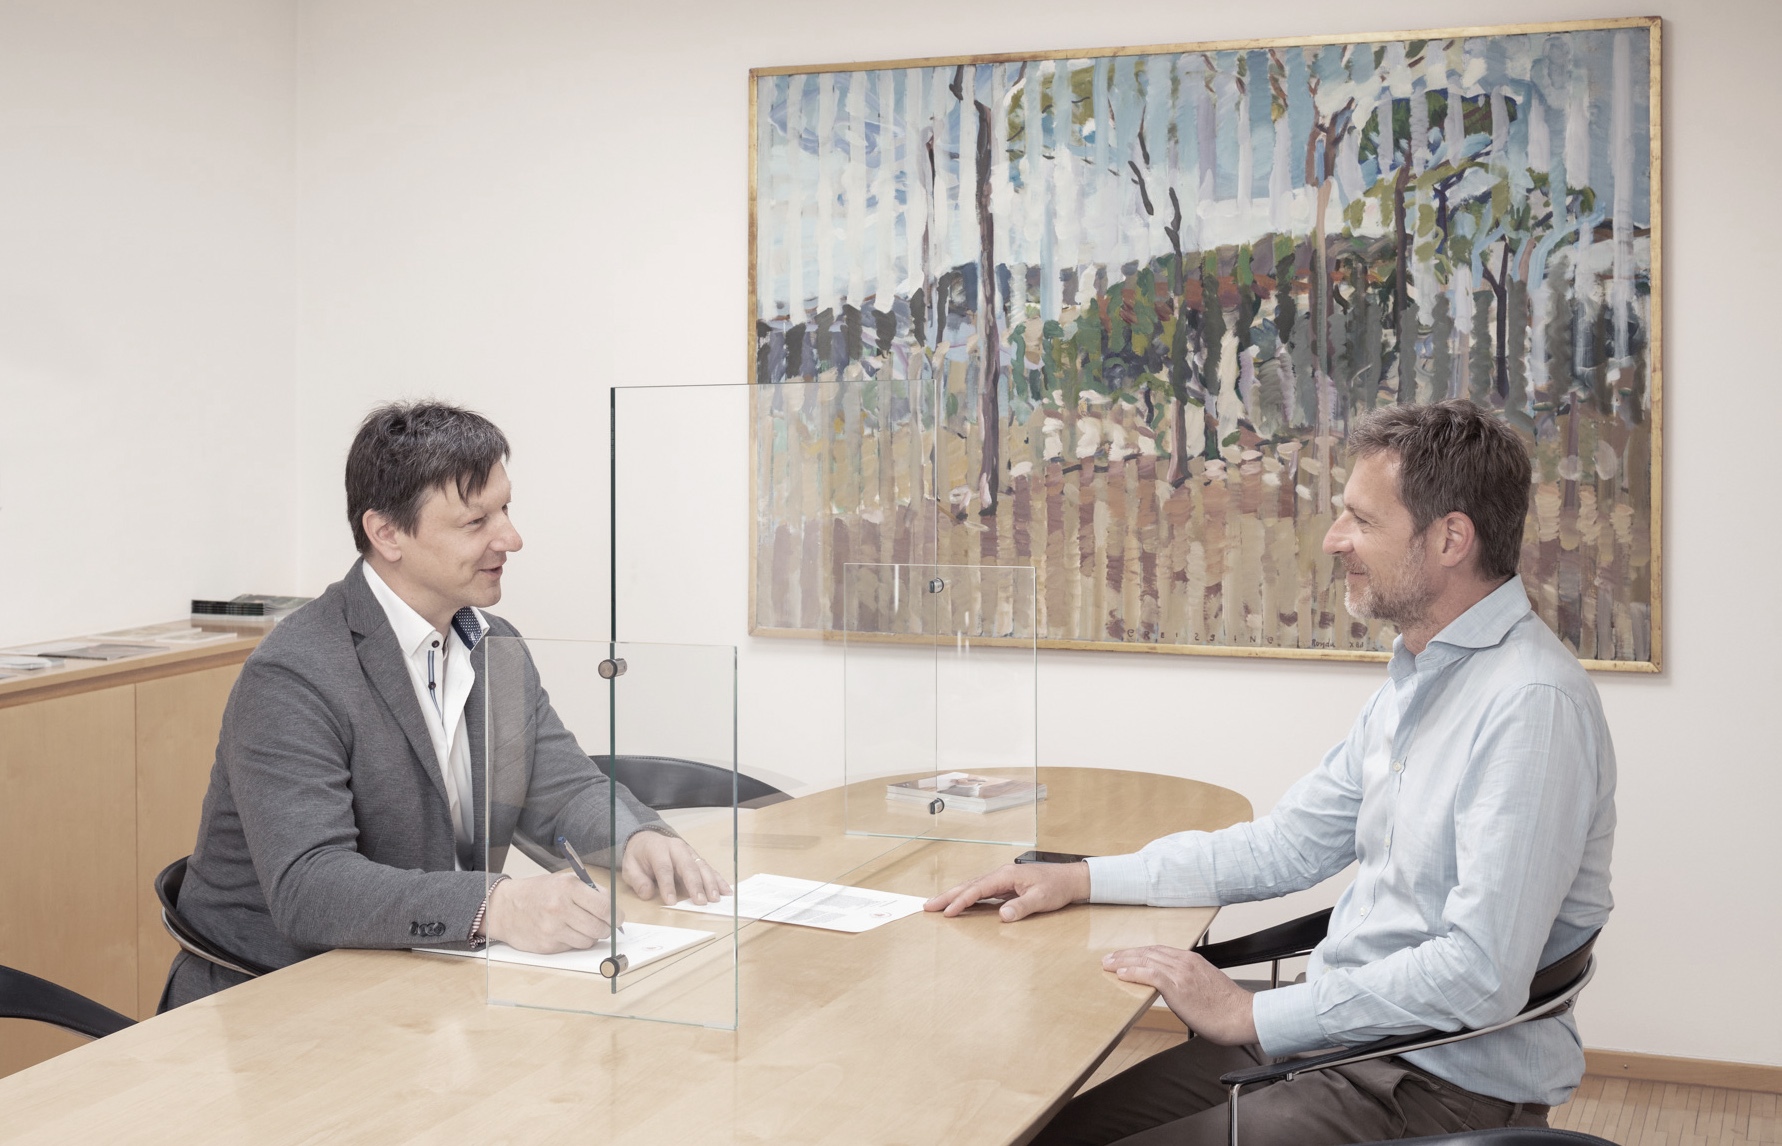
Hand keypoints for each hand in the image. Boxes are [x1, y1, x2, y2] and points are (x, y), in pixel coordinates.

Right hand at [482, 872, 619, 952]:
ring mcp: (552, 929)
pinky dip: (574, 941)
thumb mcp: (564, 881)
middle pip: (599, 928)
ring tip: (582, 926)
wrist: (505, 907)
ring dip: (590, 936)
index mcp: (567, 887)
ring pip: (588, 941)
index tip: (618, 918)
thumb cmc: (538, 892)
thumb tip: (614, 910)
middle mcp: (560, 908)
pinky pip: (572, 947)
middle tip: (604, 925)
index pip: (604, 907)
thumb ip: (590, 891)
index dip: (616, 915)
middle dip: (606, 928)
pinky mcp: (547, 945)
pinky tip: (565, 931)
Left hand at [620, 830, 732, 905]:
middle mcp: (676, 848)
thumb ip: (637, 880)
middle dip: (695, 884)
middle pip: (688, 866)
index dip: (667, 885)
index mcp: (658, 849)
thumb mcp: (630, 867)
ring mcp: (689, 852)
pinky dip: (718, 880)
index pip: (664, 867)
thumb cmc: (639, 856)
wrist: (647, 840)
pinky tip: (726, 890)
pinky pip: (709, 868)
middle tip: (701, 901)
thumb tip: (647, 893)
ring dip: (710, 883)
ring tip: (716, 898)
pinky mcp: (696, 857)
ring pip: (702, 866)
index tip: (671, 901)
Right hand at [924, 861, 1090, 921]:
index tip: (947, 912)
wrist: (1071, 879)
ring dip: (955, 895)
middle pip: (969, 885)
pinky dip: (967, 896)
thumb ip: (1021, 907)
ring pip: (973, 886)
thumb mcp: (1041, 899)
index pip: (977, 889)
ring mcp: (1003, 879)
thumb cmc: (1057, 887)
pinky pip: (981, 890)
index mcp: (1006, 875)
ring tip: (938, 904)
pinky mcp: (1006, 885)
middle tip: (929, 906)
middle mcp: (1001, 874)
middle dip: (948, 896)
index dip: (961, 901)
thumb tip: (1002, 916)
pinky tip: (962, 902)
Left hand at [1102, 945, 1258, 1045]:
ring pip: (1146, 960)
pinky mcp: (1179, 986)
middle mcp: (1185, 962)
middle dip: (1126, 954)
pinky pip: (1150, 975)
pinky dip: (1133, 973)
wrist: (1243, 1016)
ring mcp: (1181, 973)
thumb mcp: (1206, 987)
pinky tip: (1121, 974)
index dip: (1138, 953)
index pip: (1158, 951)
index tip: (1124, 956)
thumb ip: (1189, 983)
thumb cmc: (1228, 1008)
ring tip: (1108, 965)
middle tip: (1108, 958)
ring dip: (1123, 961)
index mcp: (1192, 960)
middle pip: (1148, 952)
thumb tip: (1176, 990)